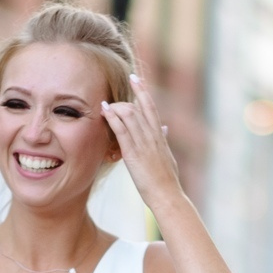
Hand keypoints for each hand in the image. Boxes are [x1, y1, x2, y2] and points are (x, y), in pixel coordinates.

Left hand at [102, 74, 186, 210]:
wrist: (167, 195)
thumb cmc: (167, 181)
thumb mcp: (168, 157)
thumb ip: (164, 142)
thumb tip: (165, 129)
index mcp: (160, 137)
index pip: (152, 109)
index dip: (144, 92)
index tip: (137, 79)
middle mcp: (153, 136)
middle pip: (143, 106)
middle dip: (135, 90)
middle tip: (127, 77)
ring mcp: (144, 143)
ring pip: (131, 115)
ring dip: (118, 105)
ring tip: (108, 101)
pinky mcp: (134, 152)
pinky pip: (122, 130)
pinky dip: (112, 117)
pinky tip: (104, 110)